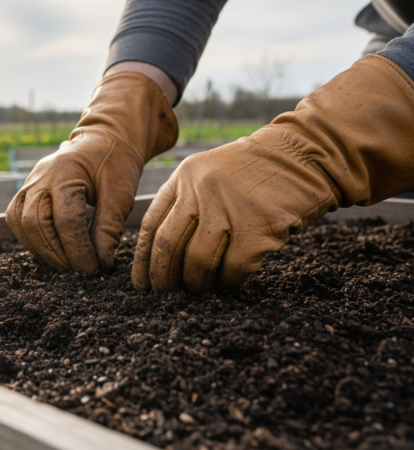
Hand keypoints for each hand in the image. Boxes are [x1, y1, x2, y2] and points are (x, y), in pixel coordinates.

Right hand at [6, 71, 178, 272]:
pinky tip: (52, 251)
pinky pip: (17, 218)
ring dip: (42, 250)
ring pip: (20, 223)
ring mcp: (29, 182)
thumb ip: (108, 228)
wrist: (104, 139)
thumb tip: (100, 265)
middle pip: (35, 223)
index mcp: (65, 172)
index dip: (78, 250)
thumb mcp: (121, 194)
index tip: (95, 268)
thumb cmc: (115, 163)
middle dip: (57, 253)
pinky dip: (31, 239)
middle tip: (80, 269)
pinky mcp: (26, 190)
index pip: (65, 220)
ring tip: (67, 264)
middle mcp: (40, 176)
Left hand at [133, 54, 413, 293]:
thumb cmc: (257, 172)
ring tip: (200, 290)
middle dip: (164, 278)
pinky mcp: (259, 228)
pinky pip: (233, 269)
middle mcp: (201, 190)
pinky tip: (230, 285)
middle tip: (166, 295)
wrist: (307, 155)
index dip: (143, 259)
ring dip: (197, 284)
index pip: (152, 224)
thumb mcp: (211, 172)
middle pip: (169, 245)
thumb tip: (163, 256)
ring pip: (198, 262)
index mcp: (184, 177)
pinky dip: (229, 284)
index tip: (141, 283)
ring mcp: (230, 208)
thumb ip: (186, 202)